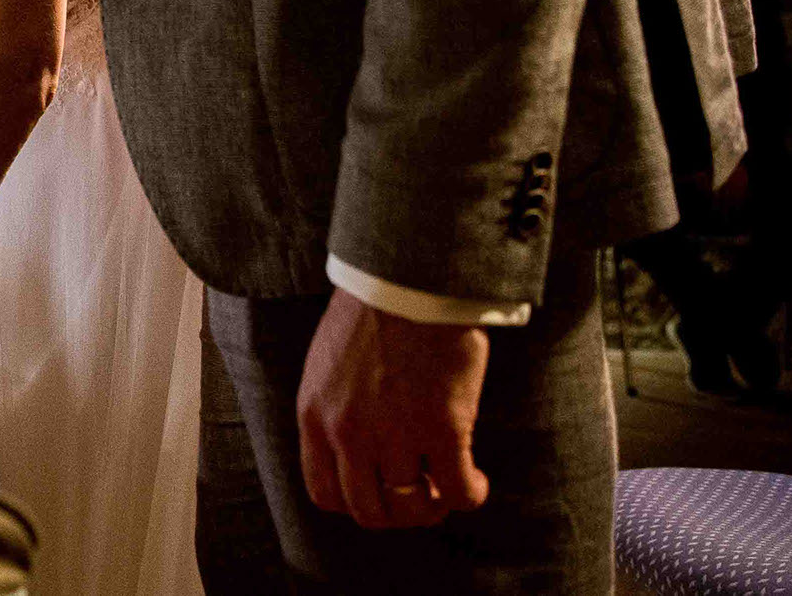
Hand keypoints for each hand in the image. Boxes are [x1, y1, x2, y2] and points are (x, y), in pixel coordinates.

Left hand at [297, 287, 490, 529]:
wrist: (409, 278)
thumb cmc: (373, 311)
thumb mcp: (329, 364)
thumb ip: (334, 409)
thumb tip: (355, 451)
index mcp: (314, 414)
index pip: (324, 492)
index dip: (357, 502)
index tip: (381, 492)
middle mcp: (348, 432)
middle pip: (369, 510)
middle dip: (399, 512)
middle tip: (422, 494)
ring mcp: (394, 434)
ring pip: (413, 507)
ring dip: (435, 505)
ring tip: (448, 486)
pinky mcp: (443, 428)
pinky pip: (459, 490)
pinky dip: (470, 495)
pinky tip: (477, 481)